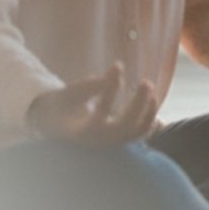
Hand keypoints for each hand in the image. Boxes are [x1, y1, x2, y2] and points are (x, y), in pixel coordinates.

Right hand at [27, 62, 159, 147]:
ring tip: (148, 86)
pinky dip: (150, 119)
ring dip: (149, 110)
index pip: (101, 112)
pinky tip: (152, 100)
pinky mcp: (120, 141)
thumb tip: (112, 73)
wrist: (55, 127)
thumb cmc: (60, 107)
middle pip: (125, 126)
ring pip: (137, 132)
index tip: (117, 66)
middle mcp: (98, 140)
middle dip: (138, 103)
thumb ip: (86, 87)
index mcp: (80, 131)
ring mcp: (111, 143)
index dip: (111, 89)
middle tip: (146, 82)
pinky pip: (140, 134)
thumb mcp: (66, 95)